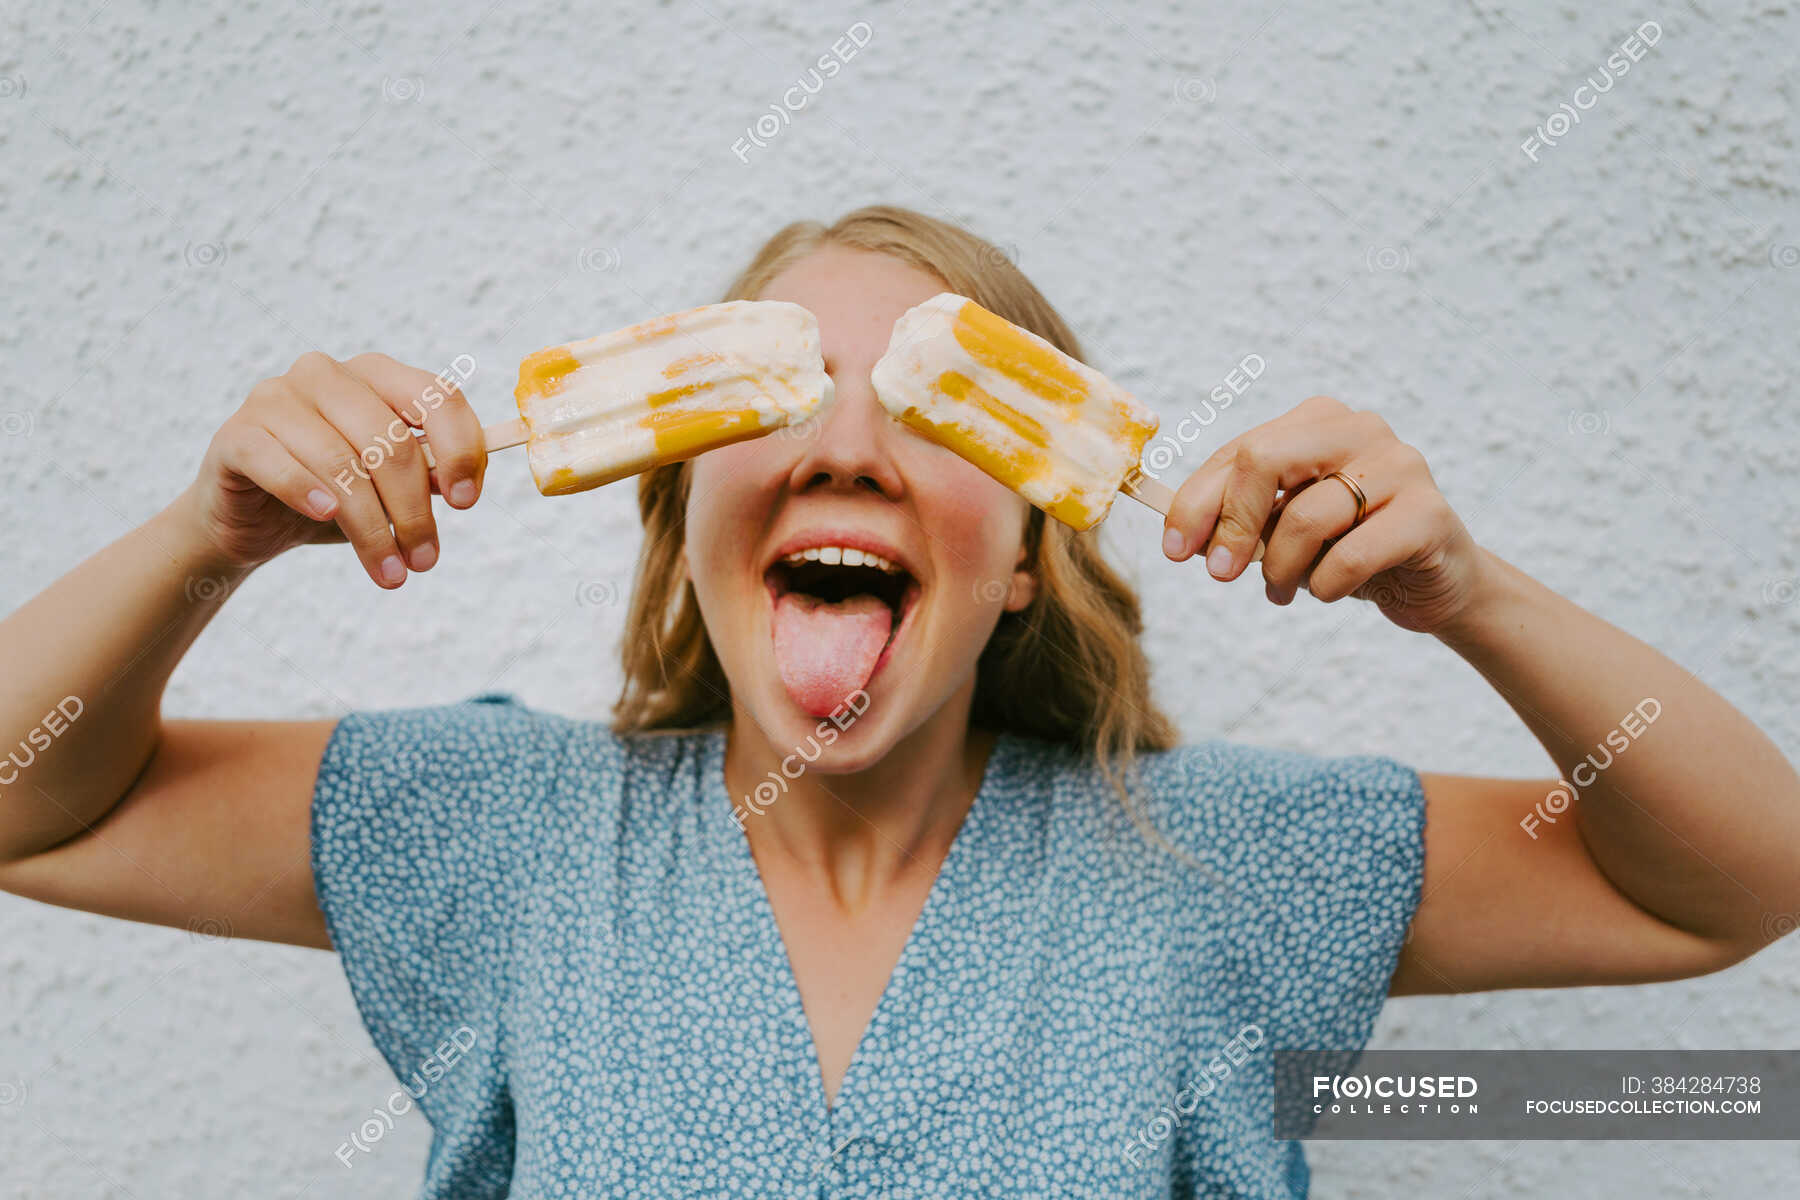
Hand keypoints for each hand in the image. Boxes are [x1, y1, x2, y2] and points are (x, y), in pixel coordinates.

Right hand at [172, 351, 487, 587]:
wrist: (251, 522)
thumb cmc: (333, 496)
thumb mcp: (390, 488)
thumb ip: (427, 476)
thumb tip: (461, 485)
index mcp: (376, 375)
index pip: (436, 397)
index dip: (459, 450)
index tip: (466, 502)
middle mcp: (326, 374)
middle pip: (389, 441)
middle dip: (413, 510)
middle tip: (425, 561)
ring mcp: (276, 398)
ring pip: (340, 462)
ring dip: (371, 527)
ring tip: (390, 573)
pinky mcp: (236, 434)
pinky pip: (279, 463)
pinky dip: (306, 491)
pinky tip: (326, 517)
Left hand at [1159, 395, 1484, 634]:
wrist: (1436, 582)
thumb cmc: (1350, 547)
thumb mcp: (1286, 528)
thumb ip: (1241, 518)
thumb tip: (1182, 536)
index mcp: (1318, 421)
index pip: (1238, 453)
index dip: (1196, 503)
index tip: (1175, 550)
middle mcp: (1360, 429)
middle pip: (1264, 460)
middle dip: (1233, 524)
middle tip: (1221, 574)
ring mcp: (1400, 465)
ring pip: (1305, 517)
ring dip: (1281, 569)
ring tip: (1283, 591)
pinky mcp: (1428, 514)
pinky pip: (1350, 556)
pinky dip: (1325, 585)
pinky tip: (1328, 590)